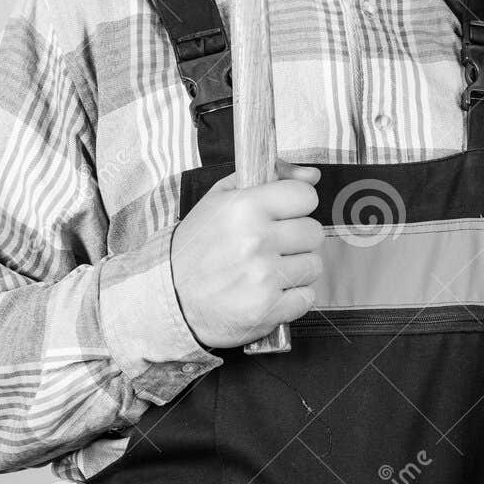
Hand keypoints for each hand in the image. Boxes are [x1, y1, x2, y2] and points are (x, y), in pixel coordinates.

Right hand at [169, 161, 323, 349]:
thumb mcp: (221, 198)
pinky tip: (268, 292)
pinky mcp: (267, 309)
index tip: (282, 215)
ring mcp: (263, 277)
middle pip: (313, 232)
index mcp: (245, 207)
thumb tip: (312, 175)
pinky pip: (307, 298)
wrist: (170, 294)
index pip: (306, 197)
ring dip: (295, 269)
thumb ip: (270, 175)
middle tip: (271, 246)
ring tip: (266, 270)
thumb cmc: (197, 245)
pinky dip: (292, 298)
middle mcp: (256, 240)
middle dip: (296, 239)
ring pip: (313, 266)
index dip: (297, 206)